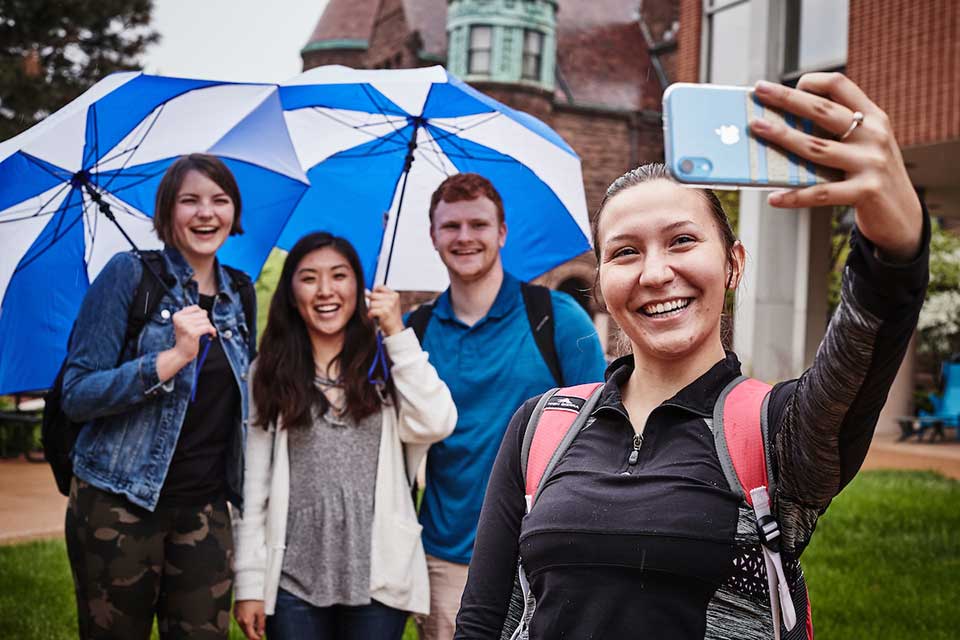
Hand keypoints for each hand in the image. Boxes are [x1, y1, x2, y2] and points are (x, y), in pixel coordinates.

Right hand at [171, 305, 216, 360]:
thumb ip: (191, 316)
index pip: (196, 308)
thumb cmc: (185, 339)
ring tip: (206, 332)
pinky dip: (212, 331)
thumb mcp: (184, 324)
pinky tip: (211, 335)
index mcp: (177, 316)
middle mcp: (180, 320)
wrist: (181, 353)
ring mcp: (185, 326)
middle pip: (202, 314)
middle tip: (204, 328)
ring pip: (206, 321)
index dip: (201, 314)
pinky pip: (208, 327)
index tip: (201, 321)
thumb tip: (203, 311)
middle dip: (206, 321)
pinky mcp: (192, 333)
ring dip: (209, 327)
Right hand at [234, 600, 265, 639]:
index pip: (250, 635)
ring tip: (256, 626)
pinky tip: (250, 620)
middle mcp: (239, 620)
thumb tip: (261, 633)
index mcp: (246, 621)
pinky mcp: (235, 613)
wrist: (247, 589)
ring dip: (249, 629)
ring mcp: (236, 617)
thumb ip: (261, 624)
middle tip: (259, 634)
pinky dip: (245, 623)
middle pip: (246, 632)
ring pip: (243, 627)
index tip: (260, 639)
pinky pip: (240, 621)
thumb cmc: (255, 599)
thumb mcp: (261, 612)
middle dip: (252, 634)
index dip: (256, 638)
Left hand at [366, 285, 403, 335]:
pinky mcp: (385, 312)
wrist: (395, 328)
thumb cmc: (390, 316)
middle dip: (372, 303)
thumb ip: (378, 297)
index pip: (380, 287)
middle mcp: (393, 298)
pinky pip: (371, 311)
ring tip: (377, 314)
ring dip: (371, 310)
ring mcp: (390, 305)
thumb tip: (366, 291)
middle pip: (373, 295)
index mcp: (394, 295)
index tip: (376, 299)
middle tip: (377, 309)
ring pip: (371, 303)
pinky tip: (374, 317)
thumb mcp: (388, 304)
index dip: (375, 292)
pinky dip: (370, 315)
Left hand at [749, 73, 922, 261]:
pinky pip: (821, 193)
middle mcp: (874, 135)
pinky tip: (773, 198)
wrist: (903, 216)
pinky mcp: (866, 192)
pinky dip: (794, 196)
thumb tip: (781, 129)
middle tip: (759, 90)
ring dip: (782, 136)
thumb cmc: (870, 178)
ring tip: (757, 129)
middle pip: (823, 110)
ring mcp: (871, 163)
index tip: (786, 85)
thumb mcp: (861, 149)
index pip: (841, 86)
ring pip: (816, 147)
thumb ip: (834, 136)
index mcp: (874, 119)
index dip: (813, 81)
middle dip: (787, 99)